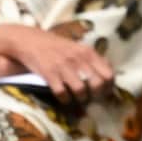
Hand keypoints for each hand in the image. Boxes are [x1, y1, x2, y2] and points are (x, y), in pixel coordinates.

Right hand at [0, 24, 114, 104]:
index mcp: (89, 53)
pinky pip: (62, 93)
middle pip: (98, 84)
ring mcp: (64, 67)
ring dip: (81, 99)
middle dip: (97, 95)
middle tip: (92, 98)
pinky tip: (64, 98)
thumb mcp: (79, 48)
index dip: (109, 87)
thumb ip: (94, 60)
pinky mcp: (49, 74)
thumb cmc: (58, 47)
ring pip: (81, 90)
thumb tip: (110, 74)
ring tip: (79, 99)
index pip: (108, 74)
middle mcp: (79, 59)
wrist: (31, 41)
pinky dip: (65, 99)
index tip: (105, 93)